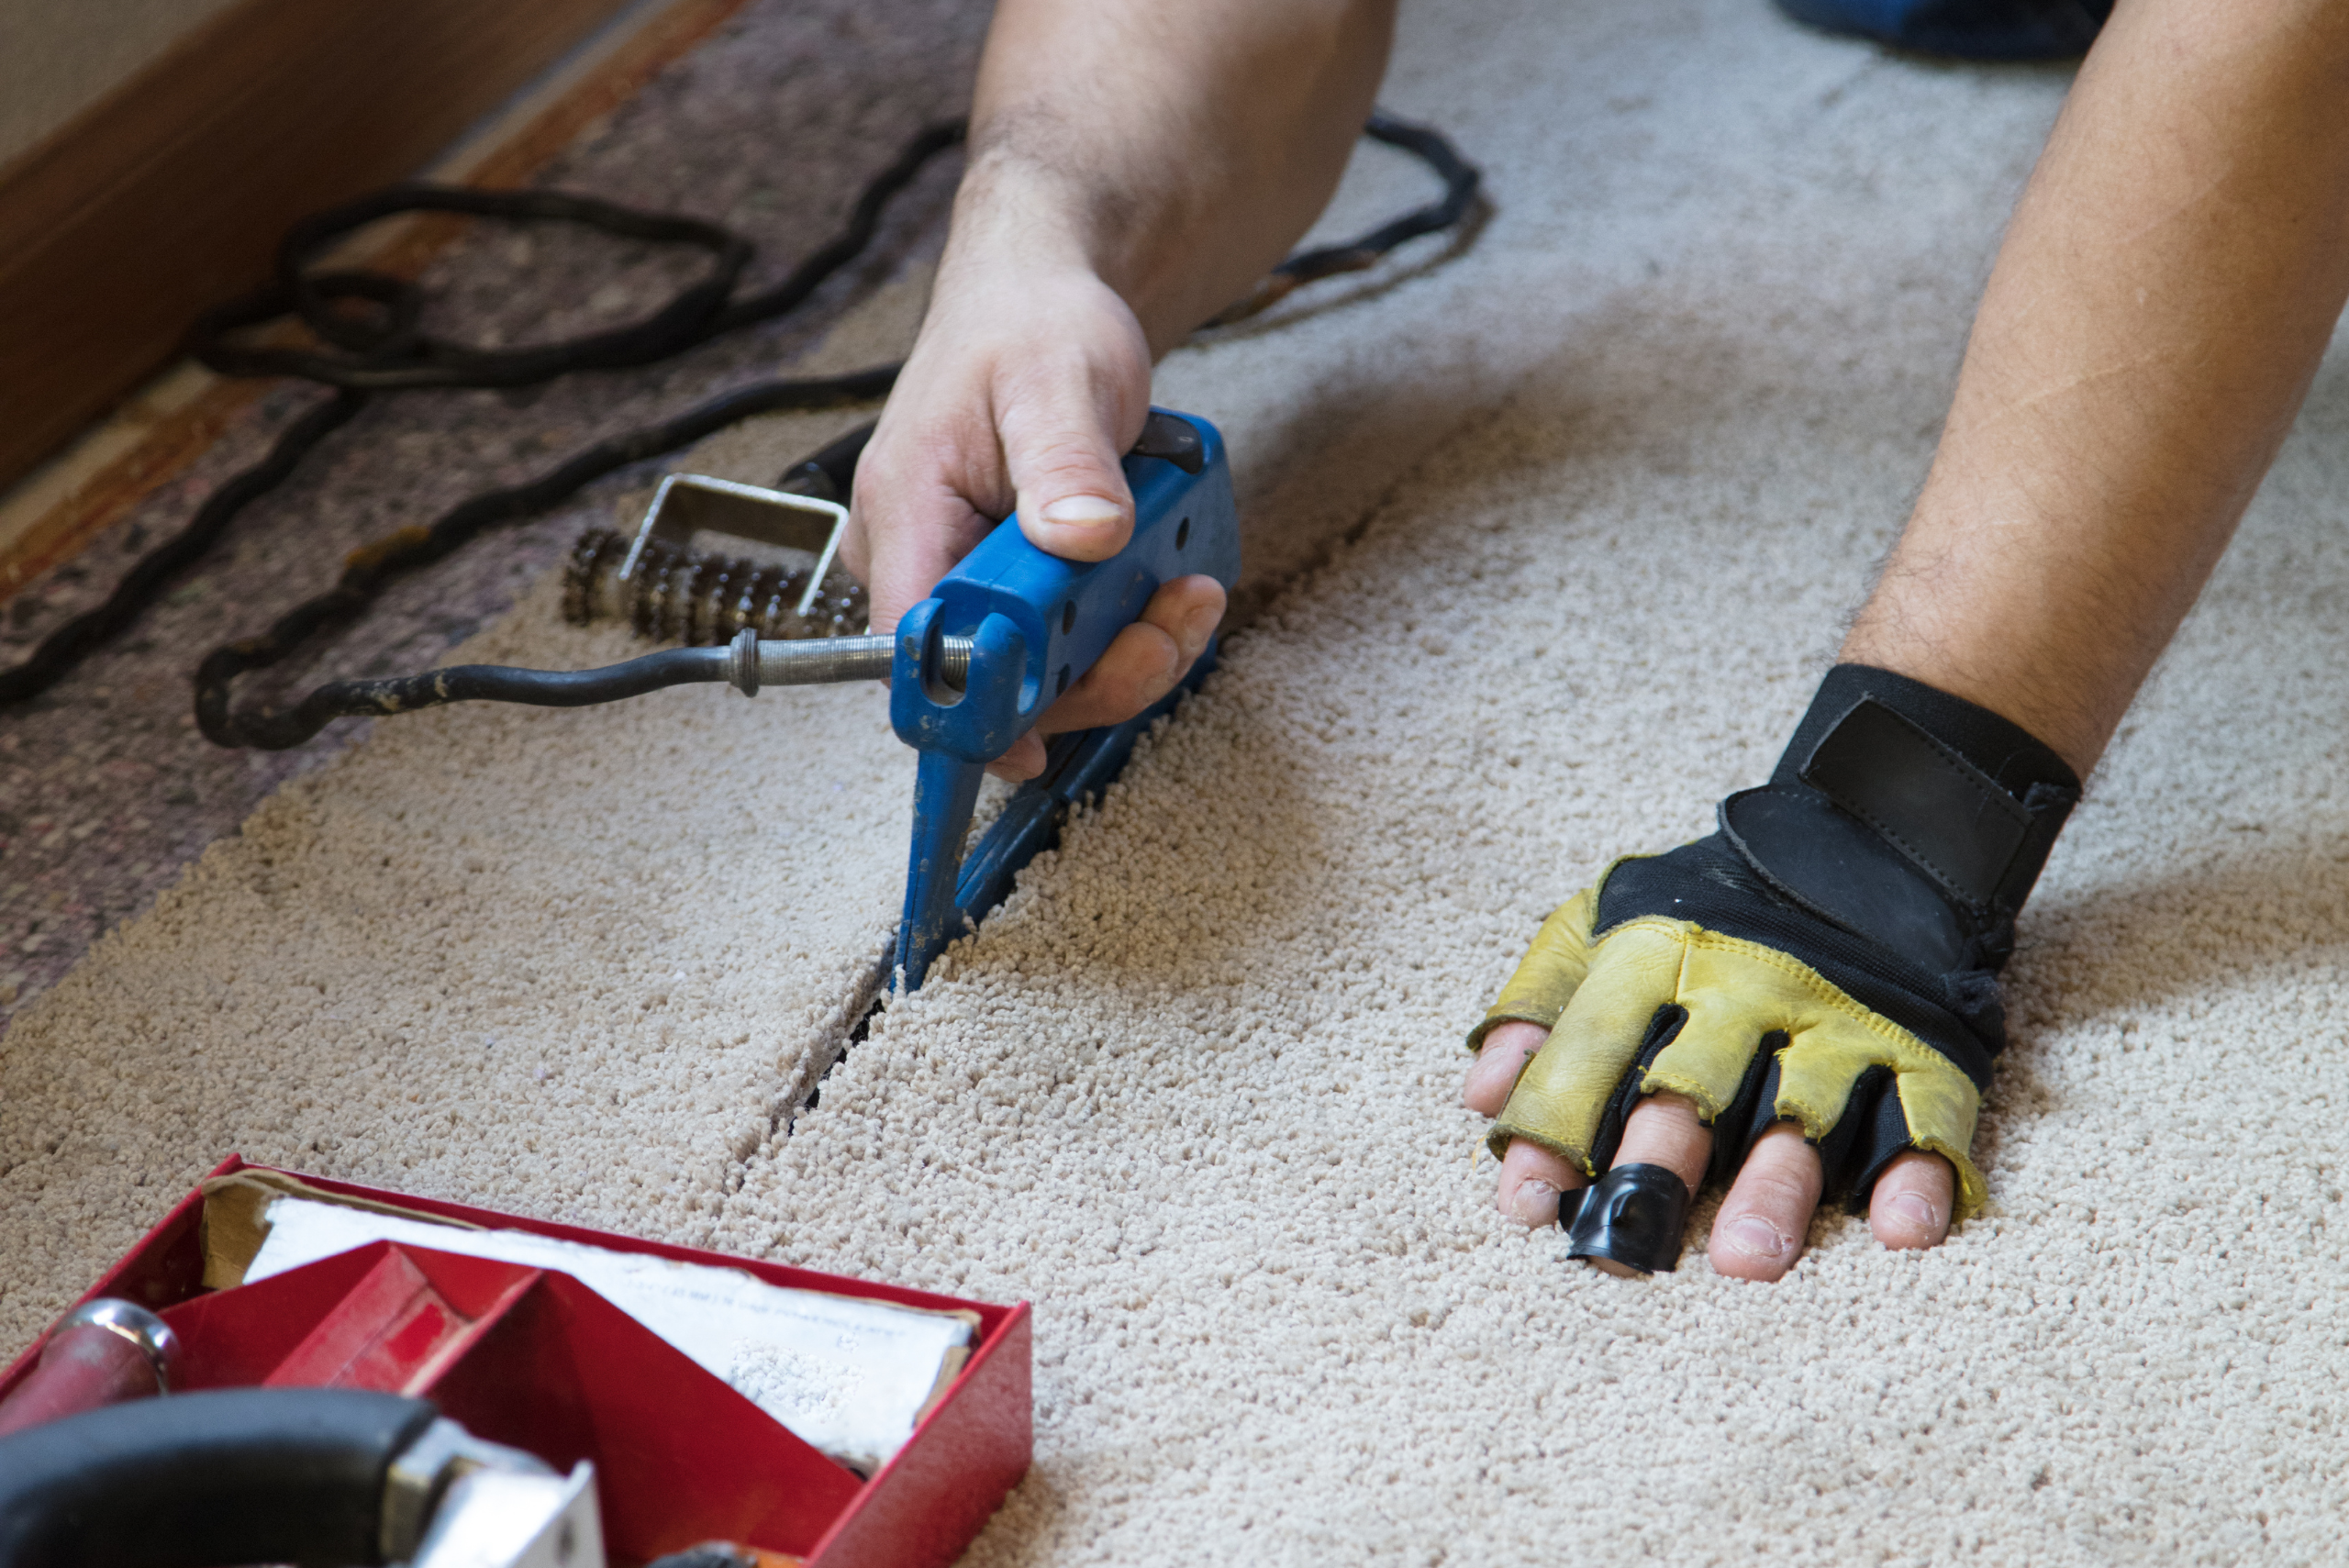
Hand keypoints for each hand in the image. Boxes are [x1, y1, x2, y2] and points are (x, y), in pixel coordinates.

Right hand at [839, 215, 1224, 781]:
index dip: (974, 709)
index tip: (1046, 734)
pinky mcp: (1012, 587)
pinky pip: (1066, 644)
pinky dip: (1125, 629)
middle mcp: (921, 560)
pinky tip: (1170, 584)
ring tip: (1186, 592)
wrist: (1046, 296)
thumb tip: (1086, 536)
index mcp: (905, 515)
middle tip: (1170, 621)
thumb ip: (1069, 461)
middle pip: (987, 684)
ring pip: (1038, 675)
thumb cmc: (1031, 325)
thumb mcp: (1058, 379)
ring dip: (1125, 652)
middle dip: (1092, 673)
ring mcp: (967, 579)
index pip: (912, 652)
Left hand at [1465, 665, 2079, 1279]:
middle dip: (1654, 1166)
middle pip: (1689, 1089)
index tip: (1525, 1201)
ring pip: (1802, 1114)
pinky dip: (1916, 1173)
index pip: (1591, 1047)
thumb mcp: (1605, 921)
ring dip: (1776, 1186)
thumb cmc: (1710, 907)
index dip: (1552, 1123)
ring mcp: (1839, 1019)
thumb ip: (1538, 1004)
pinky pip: (1925, 1117)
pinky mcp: (1926, 1044)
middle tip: (1626, 1246)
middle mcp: (1743, 990)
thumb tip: (1483, 1099)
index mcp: (1656, 958)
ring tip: (1748, 1258)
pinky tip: (1898, 1228)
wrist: (1871, 834)